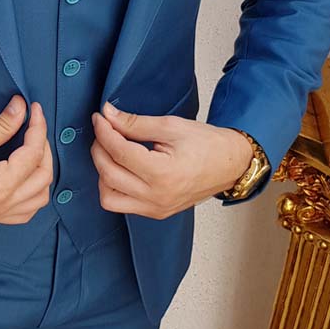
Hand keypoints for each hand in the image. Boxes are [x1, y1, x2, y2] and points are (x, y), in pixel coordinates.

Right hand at [0, 95, 53, 221]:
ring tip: (32, 150)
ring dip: (42, 173)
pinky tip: (25, 177)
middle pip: (43, 177)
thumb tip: (21, 108)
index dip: (38, 127)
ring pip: (39, 198)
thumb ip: (0, 125)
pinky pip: (26, 211)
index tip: (33, 109)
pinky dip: (33, 193)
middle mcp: (3, 205)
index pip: (33, 154)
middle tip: (34, 127)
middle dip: (44, 148)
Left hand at [90, 100, 253, 217]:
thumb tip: (109, 115)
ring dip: (102, 172)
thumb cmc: (208, 145)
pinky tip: (120, 169)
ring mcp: (155, 208)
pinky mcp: (155, 213)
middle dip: (99, 149)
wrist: (230, 165)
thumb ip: (135, 123)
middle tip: (103, 131)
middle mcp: (156, 196)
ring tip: (110, 152)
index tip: (99, 119)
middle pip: (108, 174)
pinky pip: (121, 205)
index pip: (119, 152)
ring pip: (108, 197)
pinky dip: (113, 187)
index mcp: (163, 173)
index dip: (104, 132)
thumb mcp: (171, 126)